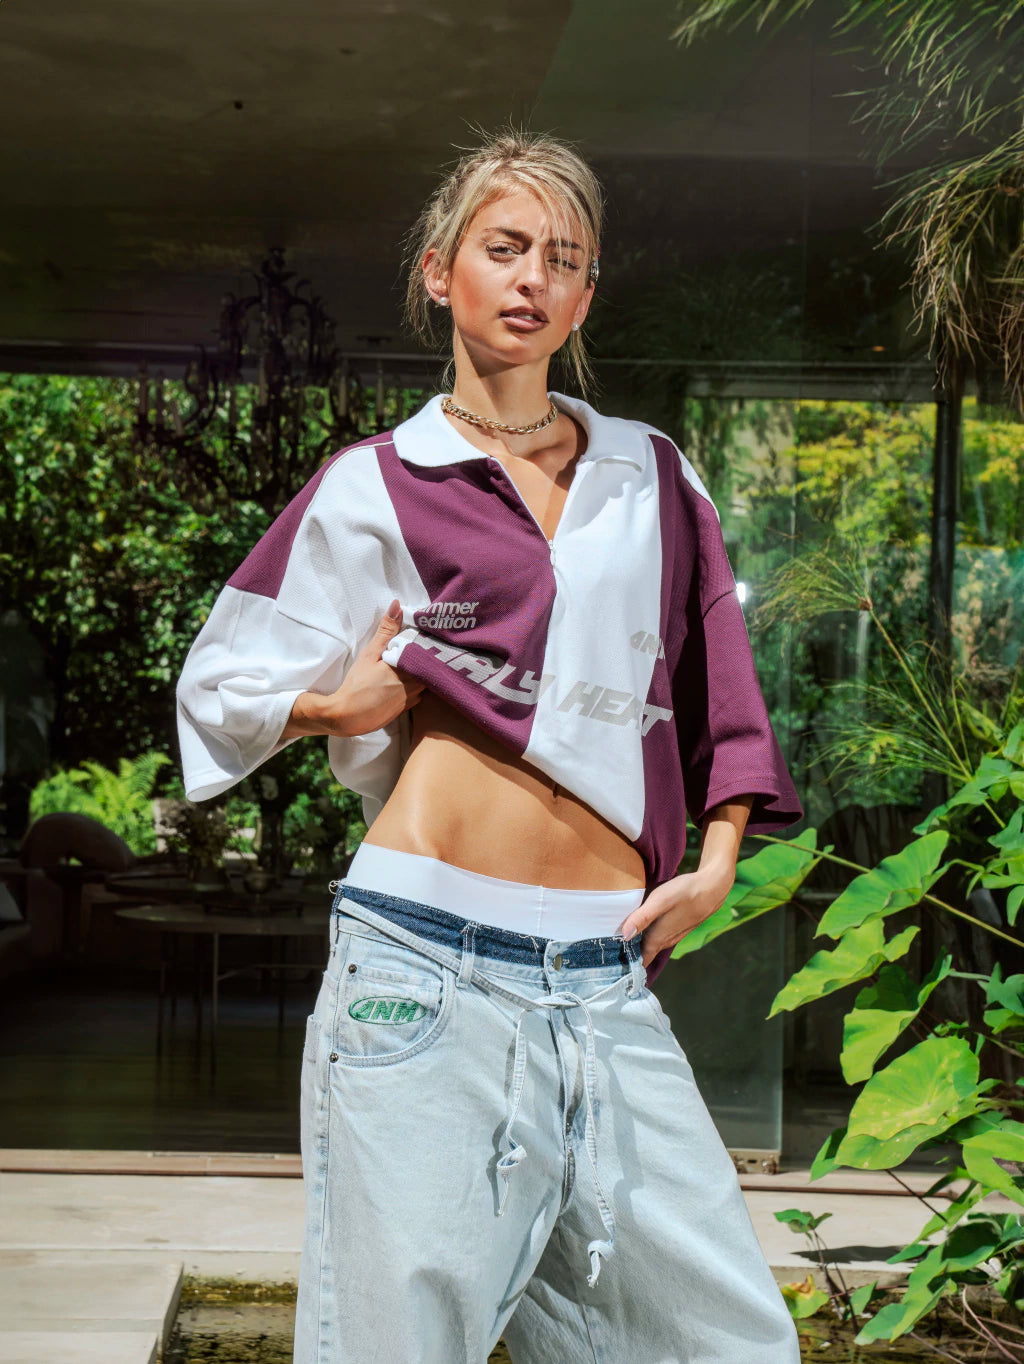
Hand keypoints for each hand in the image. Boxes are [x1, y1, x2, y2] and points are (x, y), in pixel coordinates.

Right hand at [324, 599, 425, 736]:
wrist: (347, 716)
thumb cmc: (357, 683)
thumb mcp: (370, 653)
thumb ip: (386, 630)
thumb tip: (397, 604)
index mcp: (409, 668)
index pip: (430, 652)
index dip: (431, 643)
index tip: (430, 634)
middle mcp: (416, 684)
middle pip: (430, 667)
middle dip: (429, 657)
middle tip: (427, 644)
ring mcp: (414, 698)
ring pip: (427, 680)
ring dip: (424, 671)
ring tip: (419, 659)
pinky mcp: (408, 707)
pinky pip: (420, 692)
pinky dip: (418, 684)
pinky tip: (411, 679)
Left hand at [620, 864, 735, 968]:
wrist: (713, 888)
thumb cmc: (686, 892)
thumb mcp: (660, 900)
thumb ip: (642, 917)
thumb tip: (625, 936)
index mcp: (659, 937)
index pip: (641, 959)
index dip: (628, 966)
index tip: (614, 969)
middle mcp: (666, 940)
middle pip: (645, 953)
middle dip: (630, 956)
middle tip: (611, 955)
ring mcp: (674, 934)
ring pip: (653, 944)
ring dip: (640, 946)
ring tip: (622, 943)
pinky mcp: (679, 927)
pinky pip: (660, 937)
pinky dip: (649, 937)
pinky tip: (642, 929)